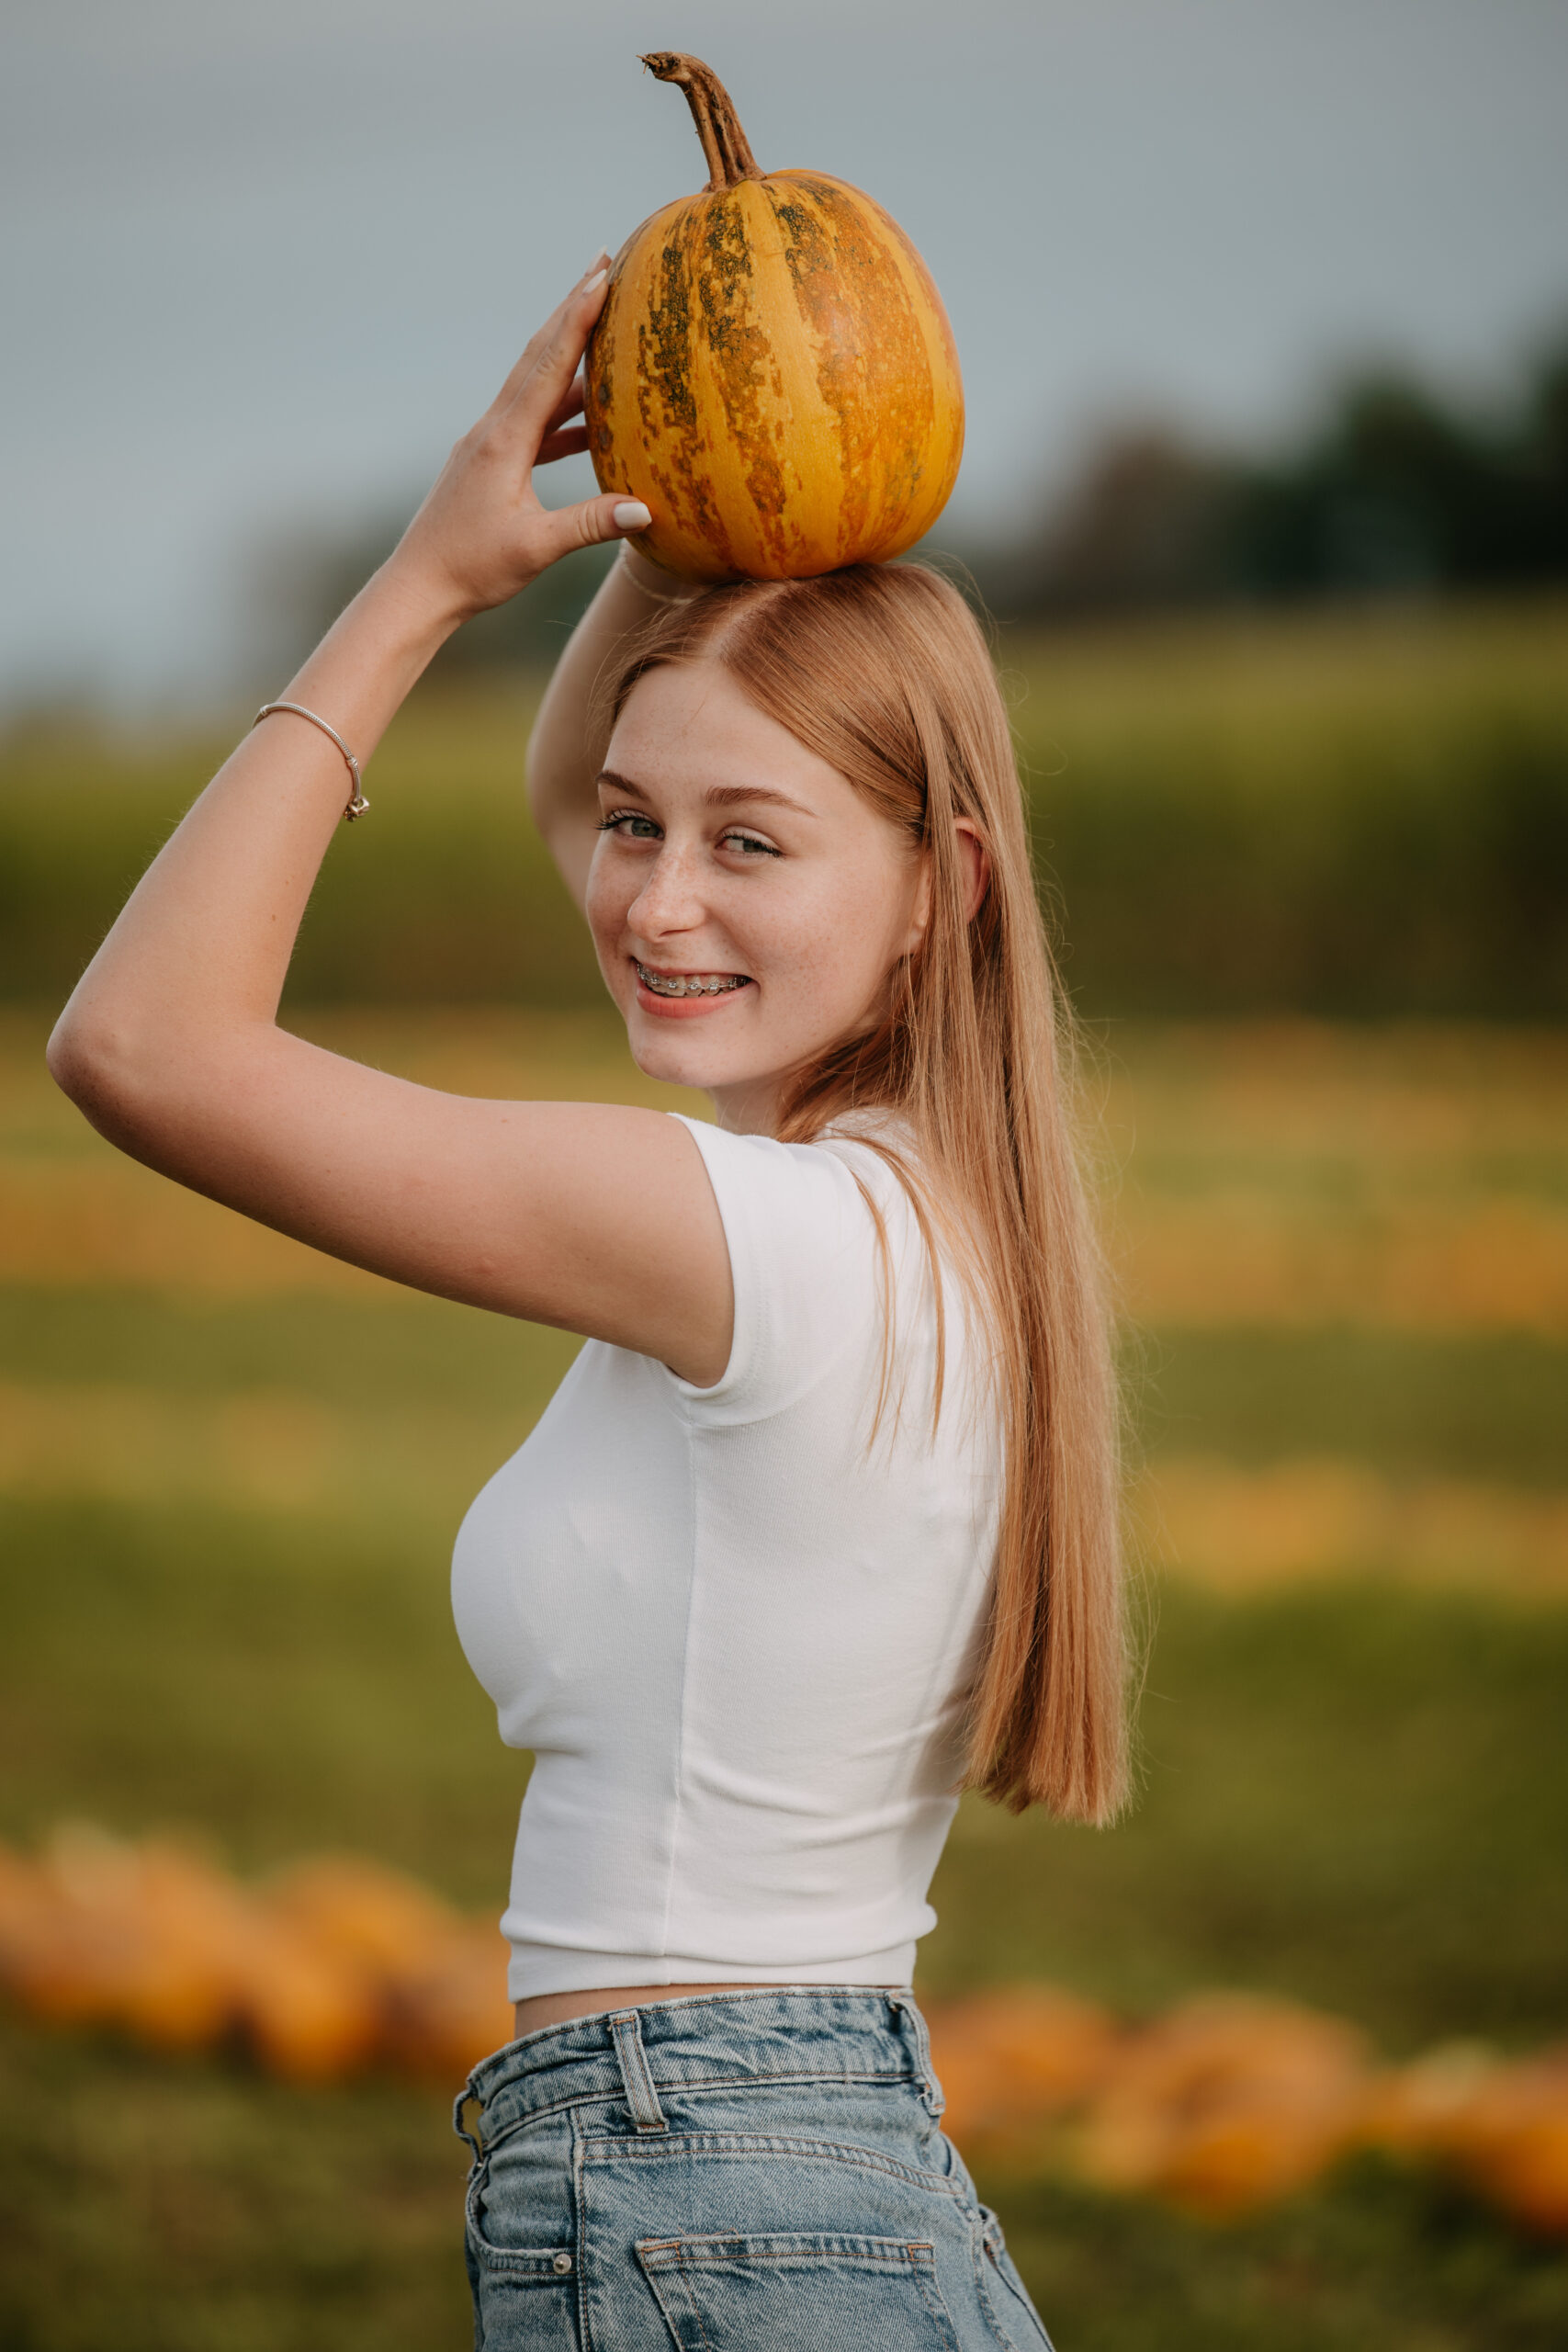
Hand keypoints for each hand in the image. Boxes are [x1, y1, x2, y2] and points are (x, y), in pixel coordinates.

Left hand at [383, 257, 650, 622]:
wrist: (417, 587)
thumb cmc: (471, 570)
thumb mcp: (536, 548)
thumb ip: (590, 525)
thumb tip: (646, 511)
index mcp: (504, 440)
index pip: (548, 365)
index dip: (578, 316)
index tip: (603, 273)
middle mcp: (492, 430)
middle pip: (538, 356)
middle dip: (572, 310)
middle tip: (603, 265)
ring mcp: (487, 444)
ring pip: (534, 386)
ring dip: (569, 354)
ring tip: (606, 329)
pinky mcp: (488, 463)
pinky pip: (532, 422)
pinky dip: (562, 409)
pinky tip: (589, 417)